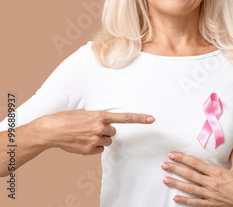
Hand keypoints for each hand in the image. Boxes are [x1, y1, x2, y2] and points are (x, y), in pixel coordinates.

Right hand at [36, 109, 154, 154]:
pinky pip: (99, 149)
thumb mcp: (84, 113)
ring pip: (107, 141)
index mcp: (100, 116)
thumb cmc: (66, 119)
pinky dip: (94, 147)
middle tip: (91, 129)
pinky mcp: (90, 149)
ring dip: (100, 139)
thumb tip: (105, 123)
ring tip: (85, 135)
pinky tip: (83, 142)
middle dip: (105, 131)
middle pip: (113, 132)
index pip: (125, 117)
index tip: (152, 119)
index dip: (140, 118)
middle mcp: (100, 127)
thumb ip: (97, 117)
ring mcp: (95, 139)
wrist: (51, 130)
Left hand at [161, 139, 232, 206]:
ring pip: (189, 188)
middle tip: (164, 165)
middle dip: (175, 169)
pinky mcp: (211, 204)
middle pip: (189, 174)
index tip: (174, 155)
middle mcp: (211, 183)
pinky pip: (195, 203)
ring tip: (165, 179)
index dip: (184, 159)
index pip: (196, 164)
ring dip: (176, 183)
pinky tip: (175, 198)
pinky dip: (184, 200)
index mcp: (217, 173)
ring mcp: (210, 195)